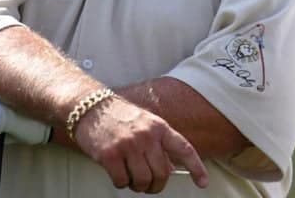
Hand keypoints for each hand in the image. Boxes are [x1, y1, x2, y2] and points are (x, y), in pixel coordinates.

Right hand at [73, 96, 209, 192]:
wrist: (91, 107)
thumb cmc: (120, 117)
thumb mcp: (147, 124)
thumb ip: (160, 144)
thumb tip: (171, 168)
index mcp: (160, 127)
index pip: (184, 149)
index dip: (196, 167)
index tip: (203, 182)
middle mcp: (147, 136)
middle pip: (162, 173)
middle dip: (156, 185)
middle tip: (148, 185)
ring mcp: (128, 145)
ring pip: (143, 180)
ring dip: (138, 186)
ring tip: (131, 178)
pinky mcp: (110, 155)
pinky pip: (122, 181)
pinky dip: (121, 183)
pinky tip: (118, 174)